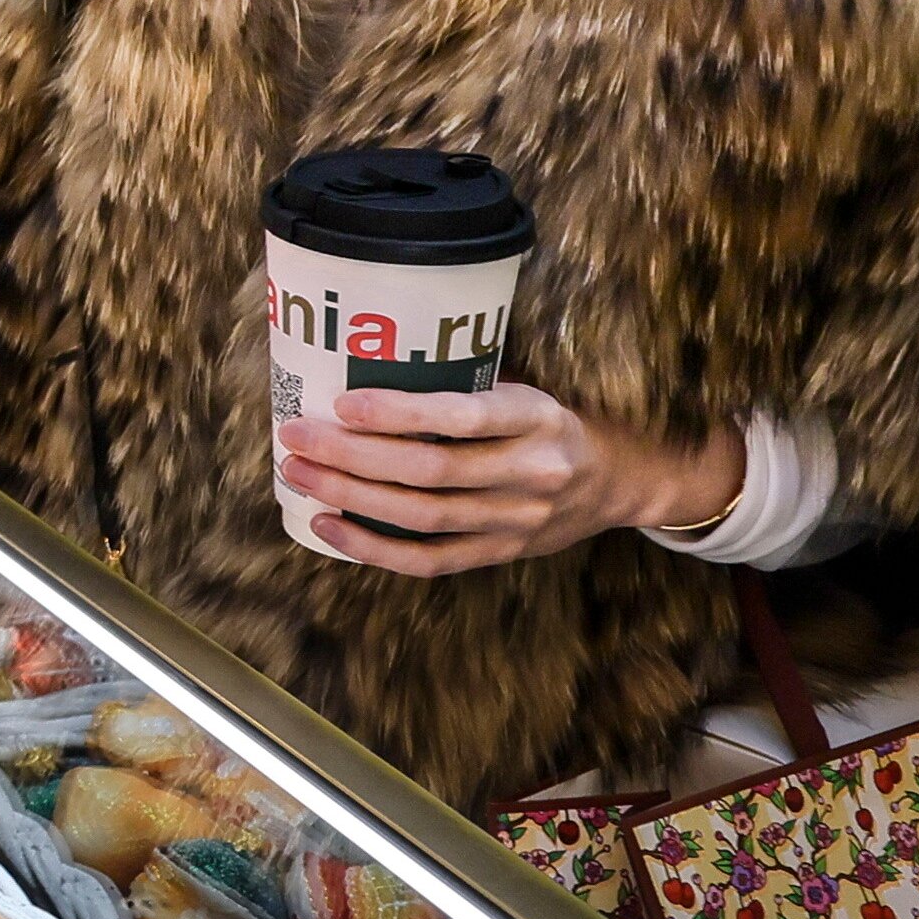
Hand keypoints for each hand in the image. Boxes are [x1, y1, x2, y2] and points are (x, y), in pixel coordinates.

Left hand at [275, 386, 744, 577]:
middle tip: (296, 436)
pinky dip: (375, 548)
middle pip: (430, 471)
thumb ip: (465, 386)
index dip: (401, 412)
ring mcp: (519, 520)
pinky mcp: (504, 553)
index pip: (464, 416)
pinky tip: (329, 526)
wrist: (622, 479)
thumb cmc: (549, 420)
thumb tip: (365, 358)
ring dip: (352, 498)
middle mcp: (532, 471)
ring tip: (299, 475)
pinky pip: (432, 560)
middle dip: (352, 457)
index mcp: (538, 416)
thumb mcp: (525, 389)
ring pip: (423, 517)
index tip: (342, 401)